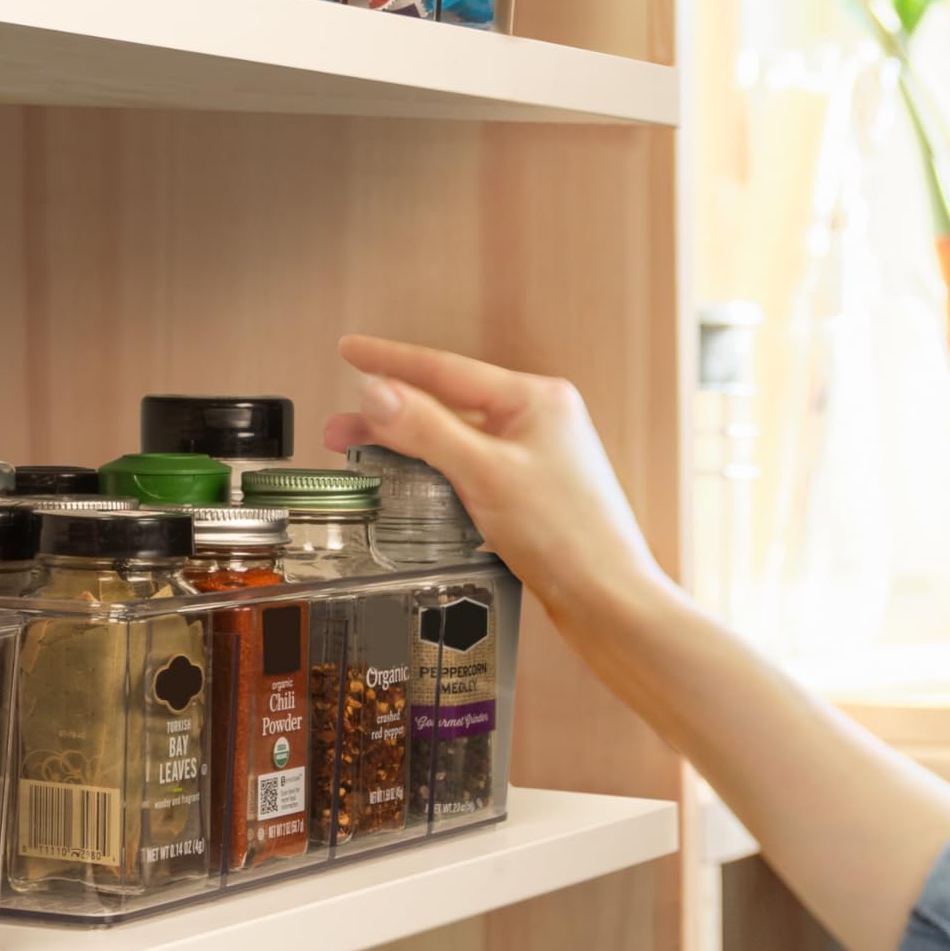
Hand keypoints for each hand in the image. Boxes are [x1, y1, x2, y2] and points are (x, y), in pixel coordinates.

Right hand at [325, 335, 669, 630]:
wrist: (608, 600)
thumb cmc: (569, 537)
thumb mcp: (485, 475)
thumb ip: (427, 430)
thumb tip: (378, 392)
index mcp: (535, 399)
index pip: (445, 369)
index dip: (389, 360)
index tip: (350, 350)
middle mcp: (539, 419)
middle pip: (447, 404)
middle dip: (390, 415)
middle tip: (341, 429)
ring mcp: (537, 455)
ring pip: (457, 438)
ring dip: (410, 444)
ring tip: (366, 456)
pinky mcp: (532, 491)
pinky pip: (471, 466)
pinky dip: (436, 470)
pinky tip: (414, 483)